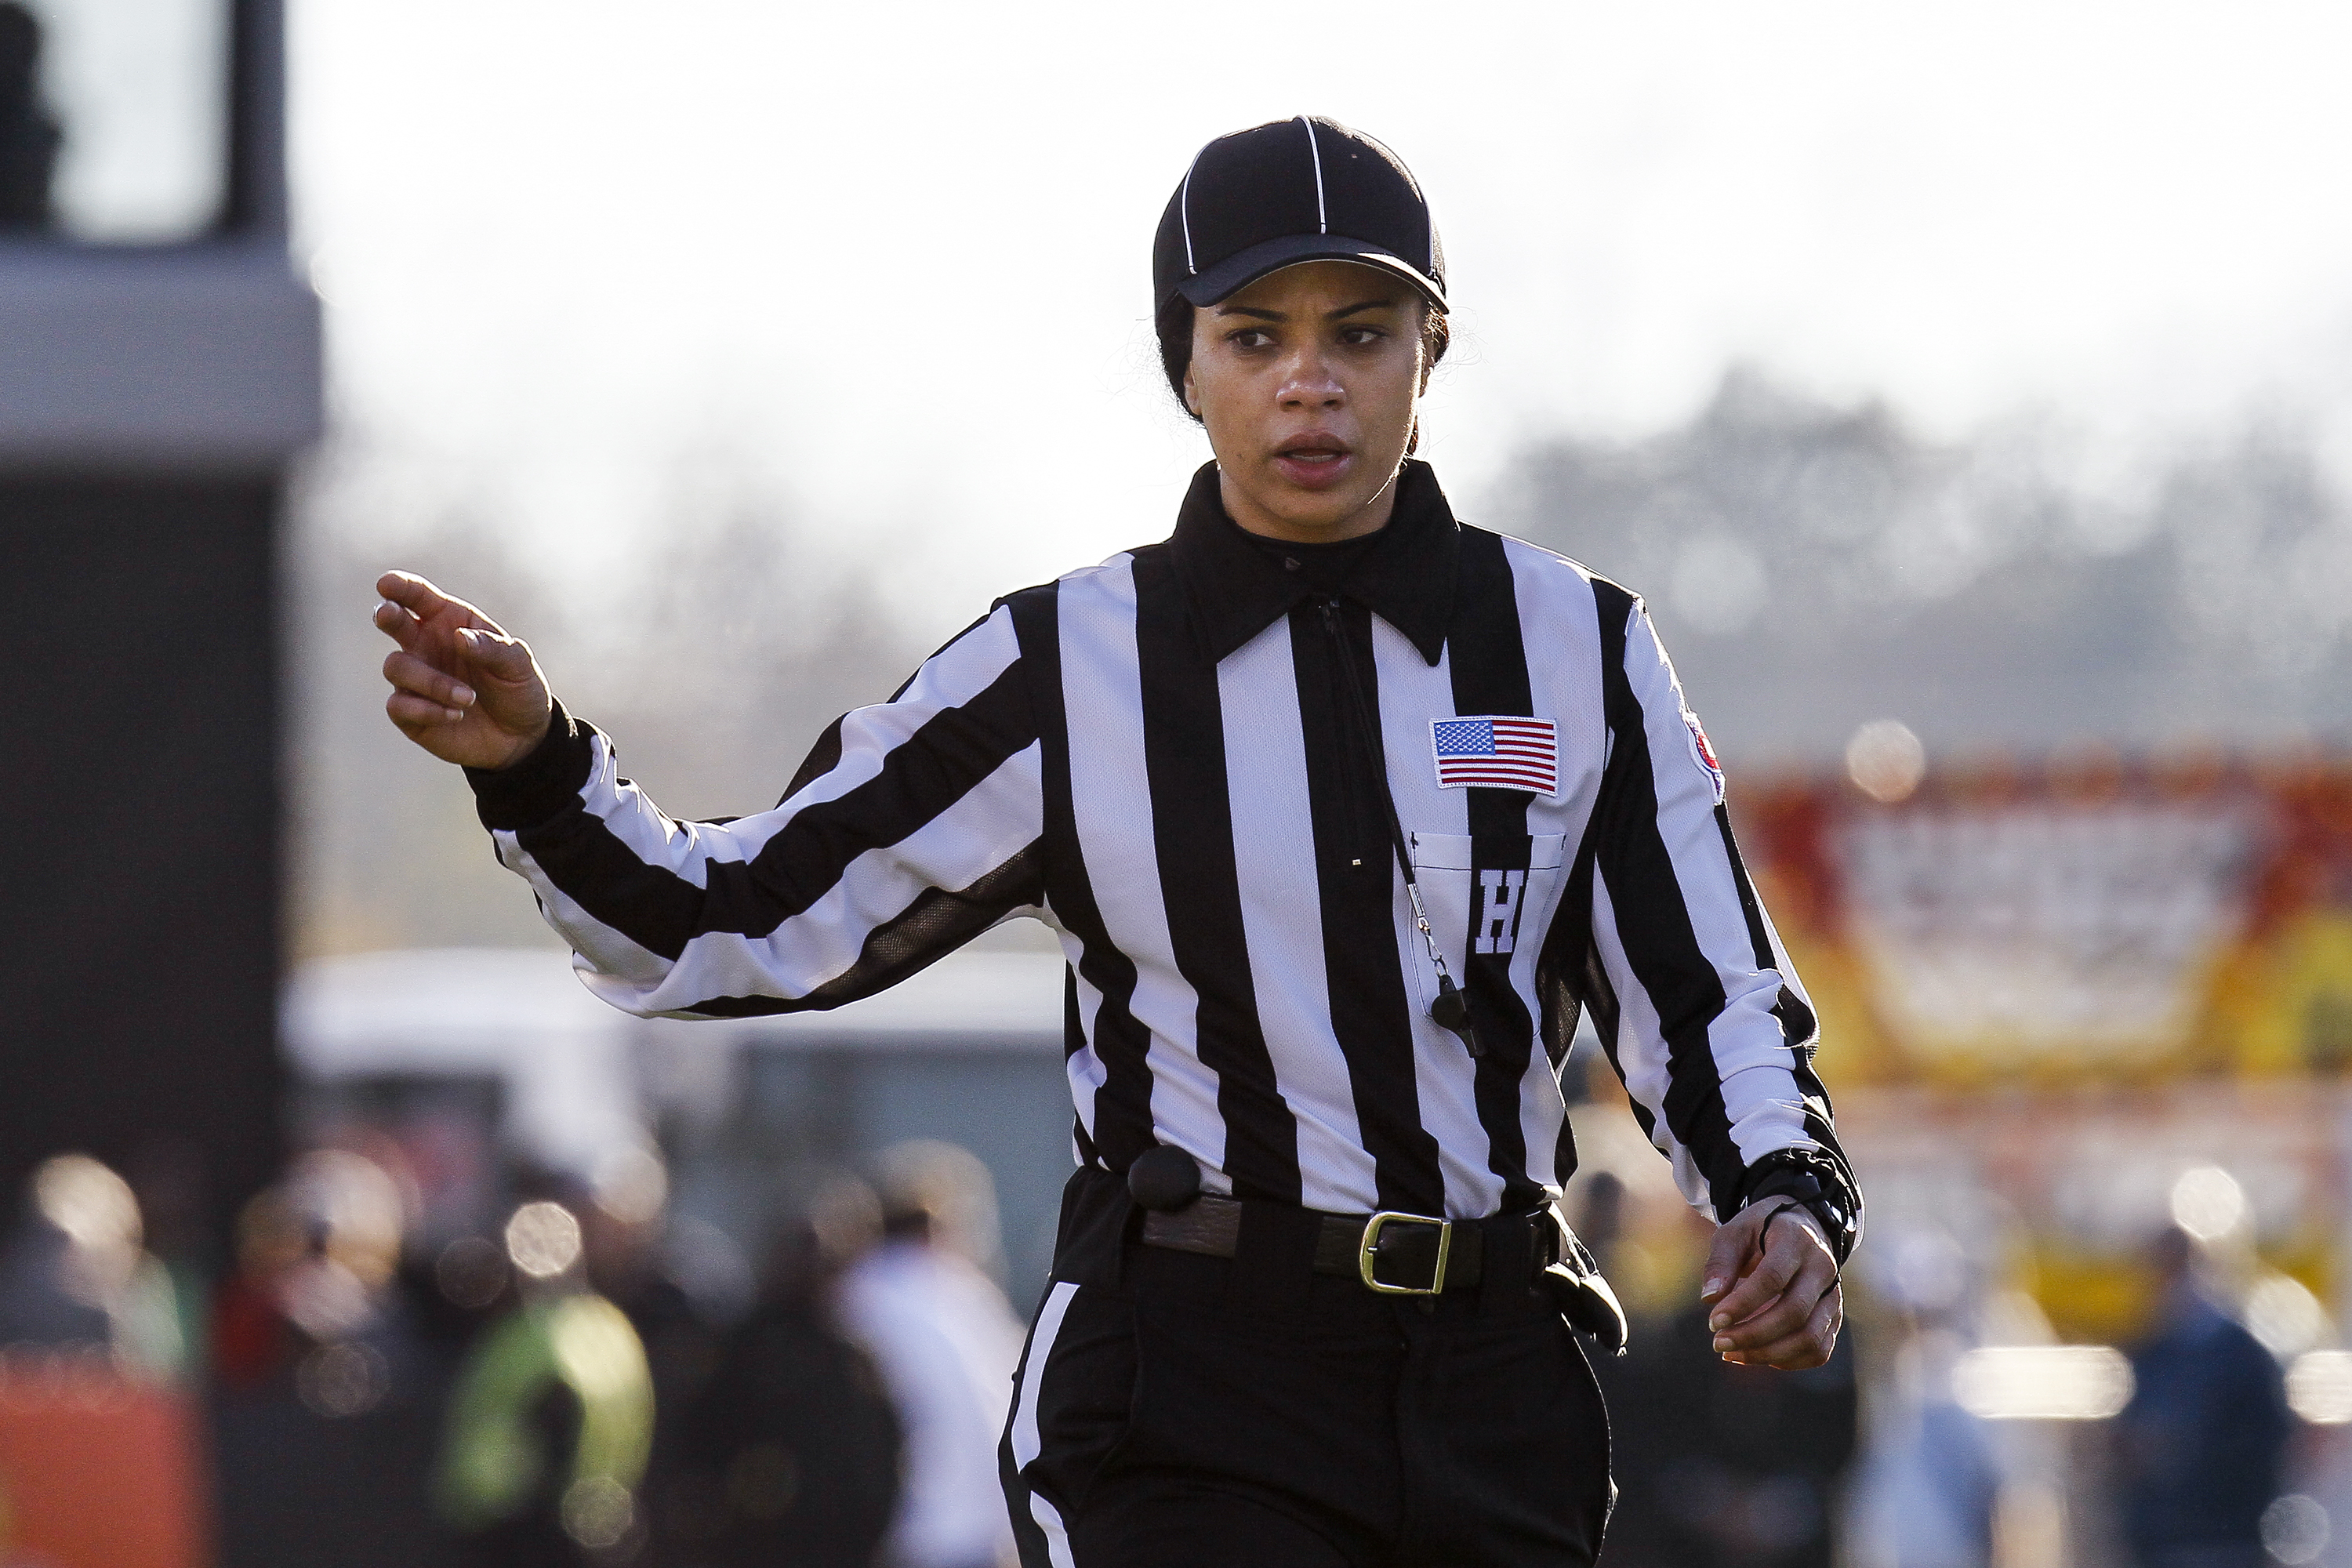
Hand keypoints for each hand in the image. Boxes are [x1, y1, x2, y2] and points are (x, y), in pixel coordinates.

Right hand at [373, 571, 551, 769]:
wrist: (521, 737)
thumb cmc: (518, 690)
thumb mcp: (519, 665)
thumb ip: (493, 648)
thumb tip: (460, 637)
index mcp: (450, 623)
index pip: (419, 597)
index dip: (401, 587)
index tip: (386, 583)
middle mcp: (425, 646)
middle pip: (391, 621)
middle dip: (386, 615)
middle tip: (388, 615)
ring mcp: (414, 679)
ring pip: (396, 667)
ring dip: (432, 682)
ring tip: (469, 699)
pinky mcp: (410, 713)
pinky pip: (398, 705)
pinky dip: (427, 710)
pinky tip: (455, 716)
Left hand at [1698, 1201, 1841, 1368]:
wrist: (1800, 1227)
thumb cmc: (1760, 1230)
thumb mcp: (1735, 1231)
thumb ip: (1721, 1262)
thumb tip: (1709, 1299)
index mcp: (1796, 1240)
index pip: (1772, 1278)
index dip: (1743, 1304)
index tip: (1714, 1321)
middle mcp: (1822, 1268)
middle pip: (1794, 1313)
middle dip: (1753, 1335)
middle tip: (1718, 1343)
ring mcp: (1833, 1295)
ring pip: (1810, 1338)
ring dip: (1768, 1353)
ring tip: (1731, 1354)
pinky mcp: (1834, 1316)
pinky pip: (1818, 1350)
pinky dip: (1788, 1361)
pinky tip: (1757, 1355)